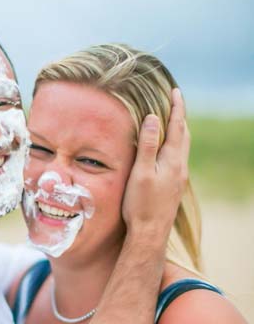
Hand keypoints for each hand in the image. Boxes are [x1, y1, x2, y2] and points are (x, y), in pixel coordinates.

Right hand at [121, 88, 189, 237]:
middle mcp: (180, 166)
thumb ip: (148, 145)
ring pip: (183, 146)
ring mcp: (179, 176)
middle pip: (184, 134)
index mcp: (172, 159)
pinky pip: (178, 156)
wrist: (150, 232)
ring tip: (173, 120)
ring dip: (179, 130)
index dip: (176, 107)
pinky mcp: (174, 185)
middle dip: (180, 116)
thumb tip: (154, 118)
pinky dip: (175, 144)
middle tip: (174, 101)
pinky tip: (168, 149)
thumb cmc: (141, 203)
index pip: (177, 126)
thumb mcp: (141, 172)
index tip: (175, 91)